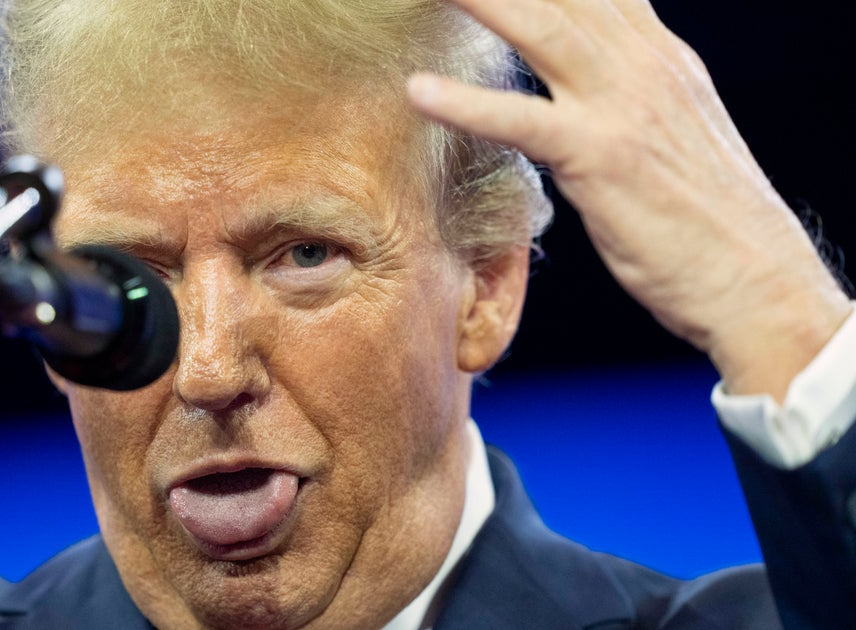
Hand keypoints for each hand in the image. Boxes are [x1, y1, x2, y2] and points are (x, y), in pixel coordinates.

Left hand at [407, 0, 850, 399]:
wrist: (755, 280)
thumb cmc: (707, 220)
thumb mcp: (673, 131)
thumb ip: (630, 91)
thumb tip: (591, 76)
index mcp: (661, 57)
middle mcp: (645, 66)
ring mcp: (624, 106)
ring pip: (543, 30)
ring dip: (483, 1)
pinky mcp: (602, 157)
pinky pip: (522, 121)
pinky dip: (467, 103)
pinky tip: (418, 90)